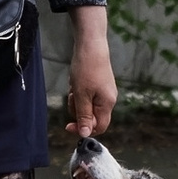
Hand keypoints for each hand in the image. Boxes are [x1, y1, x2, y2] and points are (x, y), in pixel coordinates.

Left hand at [65, 10, 115, 138]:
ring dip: (77, 100)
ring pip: (87, 105)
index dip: (84, 129)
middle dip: (78, 110)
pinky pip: (87, 95)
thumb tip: (85, 134)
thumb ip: (84, 116)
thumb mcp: (82, 95)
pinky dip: (79, 92)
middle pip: (91, 116)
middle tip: (72, 97)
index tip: (68, 125)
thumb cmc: (87, 69)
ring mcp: (104, 91)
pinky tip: (76, 81)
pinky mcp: (99, 84)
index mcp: (107, 104)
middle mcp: (109, 99)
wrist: (91, 44)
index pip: (99, 127)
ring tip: (74, 86)